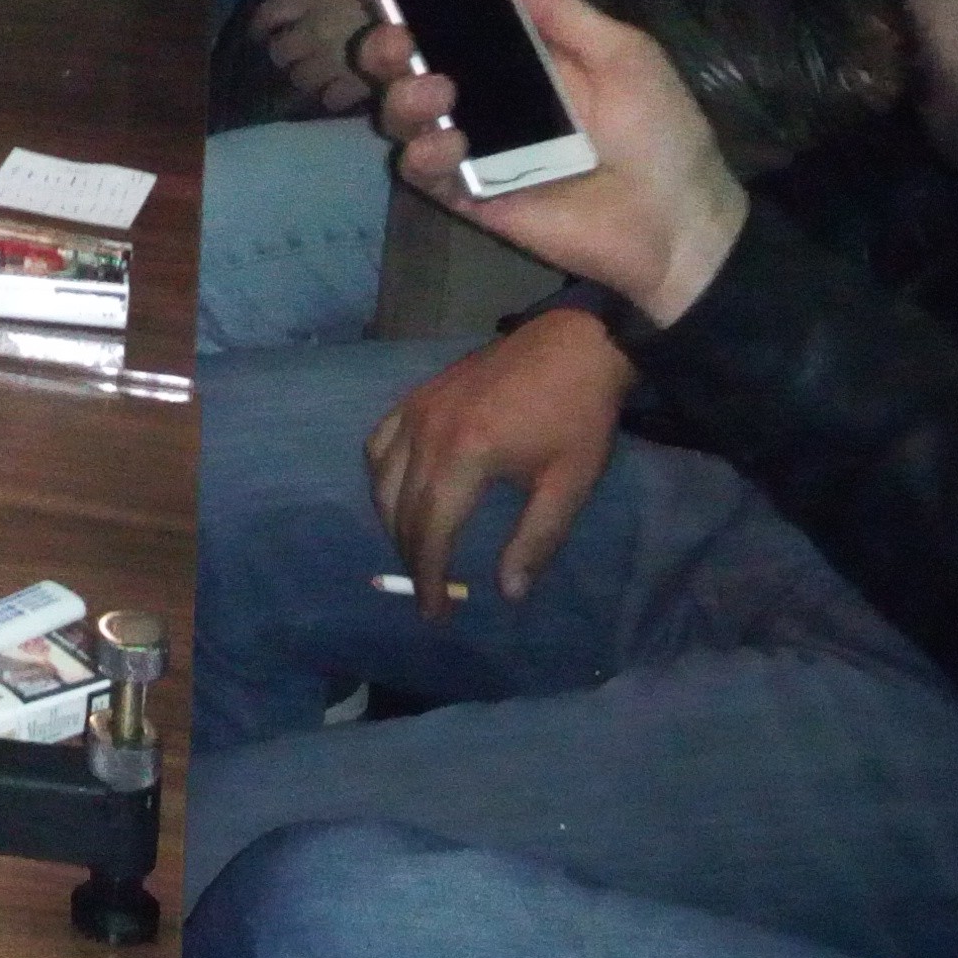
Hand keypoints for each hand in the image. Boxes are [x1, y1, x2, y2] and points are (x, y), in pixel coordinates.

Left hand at [249, 0, 385, 114]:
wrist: (410, 22)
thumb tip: (316, 4)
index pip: (270, 13)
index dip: (262, 24)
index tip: (259, 32)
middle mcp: (312, 31)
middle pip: (280, 52)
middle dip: (286, 55)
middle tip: (297, 57)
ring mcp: (328, 62)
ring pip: (300, 79)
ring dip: (307, 77)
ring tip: (319, 76)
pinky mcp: (350, 87)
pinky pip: (330, 100)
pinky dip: (334, 96)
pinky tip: (342, 92)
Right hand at [354, 0, 750, 327]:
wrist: (681, 224)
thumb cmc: (661, 133)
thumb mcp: (622, 54)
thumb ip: (559, 8)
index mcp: (516, 58)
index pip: (448, 22)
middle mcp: (483, 98)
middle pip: (407, 65)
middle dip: (386, 46)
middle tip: (397, 38)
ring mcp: (472, 149)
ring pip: (403, 116)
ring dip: (404, 97)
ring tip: (436, 92)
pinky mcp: (470, 195)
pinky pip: (421, 172)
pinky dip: (423, 154)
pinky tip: (450, 144)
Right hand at [363, 308, 634, 615]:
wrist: (575, 344)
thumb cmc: (578, 416)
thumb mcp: (568, 484)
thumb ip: (535, 540)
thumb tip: (508, 592)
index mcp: (466, 456)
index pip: (431, 530)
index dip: (429, 576)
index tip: (434, 613)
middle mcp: (428, 432)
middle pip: (401, 509)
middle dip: (410, 557)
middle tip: (428, 591)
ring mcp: (417, 409)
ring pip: (381, 477)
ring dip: (391, 520)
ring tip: (415, 548)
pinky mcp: (418, 395)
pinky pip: (379, 441)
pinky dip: (380, 474)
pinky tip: (398, 491)